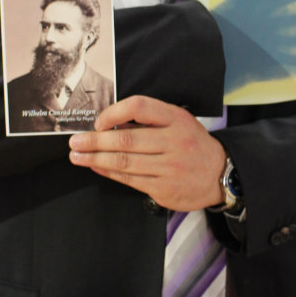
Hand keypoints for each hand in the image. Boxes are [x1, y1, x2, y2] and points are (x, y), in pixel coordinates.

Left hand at [68, 95, 225, 211]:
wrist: (220, 174)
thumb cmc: (192, 143)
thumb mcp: (178, 121)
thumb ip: (149, 120)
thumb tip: (110, 123)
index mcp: (176, 118)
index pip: (139, 107)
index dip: (114, 112)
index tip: (98, 121)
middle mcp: (173, 142)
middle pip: (126, 139)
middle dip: (95, 141)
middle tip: (75, 142)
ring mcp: (169, 168)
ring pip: (124, 162)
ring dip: (95, 158)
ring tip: (77, 156)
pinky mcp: (164, 189)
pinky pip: (130, 180)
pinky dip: (109, 172)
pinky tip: (96, 166)